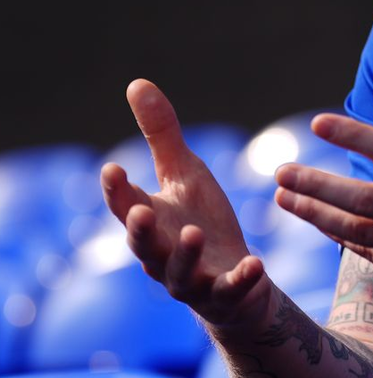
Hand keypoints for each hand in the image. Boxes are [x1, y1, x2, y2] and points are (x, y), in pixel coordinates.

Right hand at [100, 79, 270, 328]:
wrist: (237, 278)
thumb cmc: (202, 221)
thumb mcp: (185, 173)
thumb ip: (161, 134)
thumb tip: (136, 83)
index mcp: (152, 221)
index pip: (125, 206)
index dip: (116, 190)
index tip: (112, 167)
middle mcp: (162, 255)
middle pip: (143, 246)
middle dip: (139, 230)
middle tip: (139, 212)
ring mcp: (192, 280)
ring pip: (180, 273)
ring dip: (185, 255)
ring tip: (194, 233)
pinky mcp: (224, 295)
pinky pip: (230, 290)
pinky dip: (240, 279)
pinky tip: (255, 265)